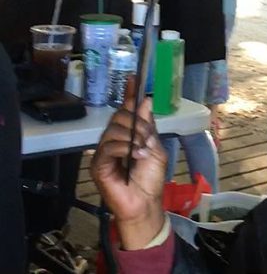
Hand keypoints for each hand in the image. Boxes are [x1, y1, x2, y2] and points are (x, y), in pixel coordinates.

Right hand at [91, 98, 166, 248]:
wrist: (145, 202)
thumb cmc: (150, 178)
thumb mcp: (154, 147)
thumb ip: (148, 126)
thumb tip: (146, 101)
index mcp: (127, 134)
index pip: (126, 110)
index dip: (129, 95)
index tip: (134, 78)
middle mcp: (113, 140)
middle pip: (119, 117)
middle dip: (137, 123)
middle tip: (147, 138)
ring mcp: (104, 152)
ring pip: (114, 130)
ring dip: (133, 137)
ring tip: (142, 150)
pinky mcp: (98, 165)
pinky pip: (108, 147)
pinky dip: (125, 148)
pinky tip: (135, 156)